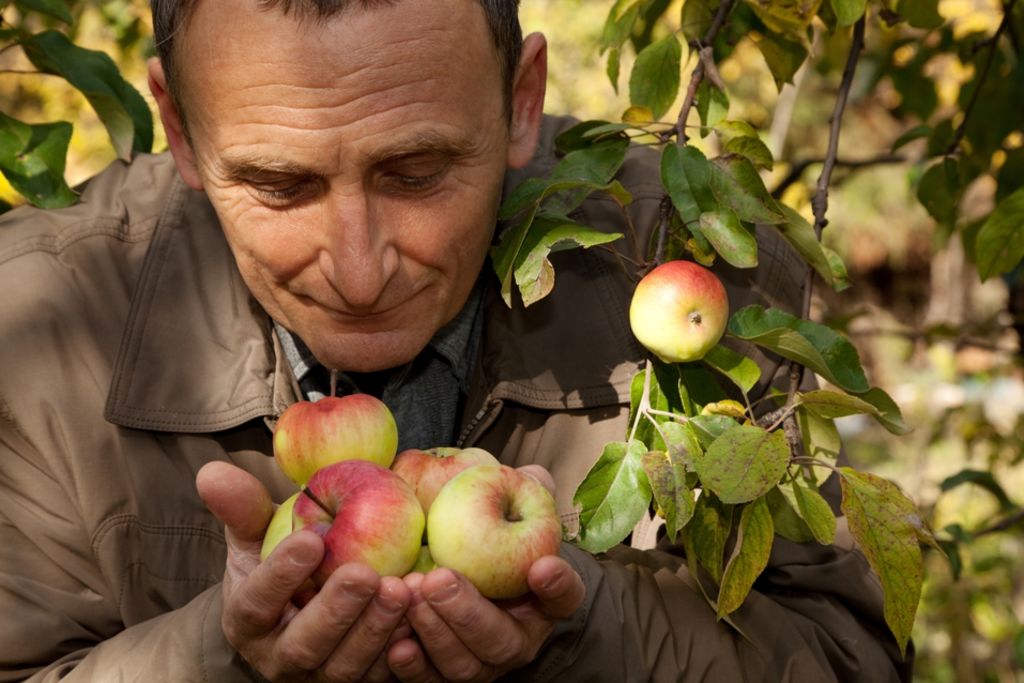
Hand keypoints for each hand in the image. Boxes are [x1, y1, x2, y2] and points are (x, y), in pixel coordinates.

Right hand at [197, 461, 411, 681]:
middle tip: (366, 573)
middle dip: (337, 610)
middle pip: (306, 644)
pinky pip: (383, 677)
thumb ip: (241, 509)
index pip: (256, 603)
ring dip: (377, 629)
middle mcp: (280, 658)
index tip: (310, 539)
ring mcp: (322, 677)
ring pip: (348, 666)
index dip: (280, 574)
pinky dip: (404, 652)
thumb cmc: (279, 563)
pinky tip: (423, 616)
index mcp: (248, 622)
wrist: (304, 611)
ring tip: (402, 588)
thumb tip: (212, 471)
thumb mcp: (256, 537)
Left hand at [386, 463, 583, 681]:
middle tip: (438, 579)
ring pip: (465, 666)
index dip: (558, 585)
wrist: (442, 570)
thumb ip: (520, 494)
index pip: (564, 595)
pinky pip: (429, 682)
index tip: (543, 566)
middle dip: (469, 612)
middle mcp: (516, 638)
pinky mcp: (441, 676)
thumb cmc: (480, 537)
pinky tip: (395, 645)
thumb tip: (533, 475)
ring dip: (436, 634)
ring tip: (410, 599)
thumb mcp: (502, 510)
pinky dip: (413, 667)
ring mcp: (479, 664)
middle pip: (502, 640)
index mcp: (541, 599)